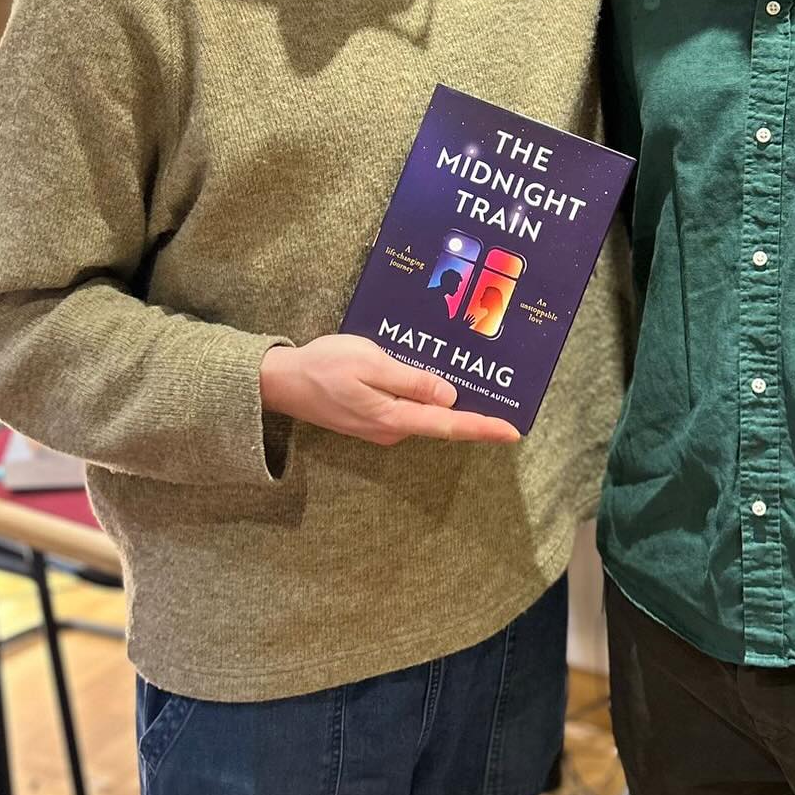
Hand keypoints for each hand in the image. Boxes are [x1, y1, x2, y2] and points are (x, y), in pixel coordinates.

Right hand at [260, 336, 520, 446]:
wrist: (282, 382)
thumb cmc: (325, 366)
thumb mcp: (370, 363)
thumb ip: (411, 381)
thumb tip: (449, 396)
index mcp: (394, 417)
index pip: (449, 425)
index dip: (483, 428)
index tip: (513, 431)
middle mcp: (393, 429)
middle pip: (443, 421)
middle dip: (475, 413)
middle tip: (508, 396)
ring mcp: (383, 425)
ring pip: (426, 414)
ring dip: (451, 402)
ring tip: (481, 381)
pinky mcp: (374, 416)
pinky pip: (410, 408)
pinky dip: (427, 396)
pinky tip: (437, 378)